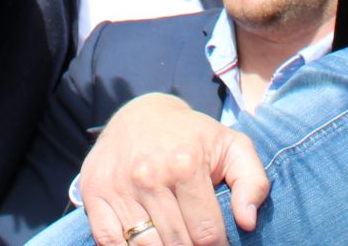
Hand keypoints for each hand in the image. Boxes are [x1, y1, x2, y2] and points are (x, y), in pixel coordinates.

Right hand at [78, 93, 268, 244]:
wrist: (140, 115)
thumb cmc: (193, 137)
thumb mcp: (232, 147)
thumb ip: (253, 183)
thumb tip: (247, 222)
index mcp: (185, 165)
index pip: (206, 234)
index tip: (217, 242)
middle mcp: (149, 176)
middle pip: (176, 244)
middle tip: (194, 240)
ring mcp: (119, 187)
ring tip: (173, 238)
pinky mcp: (94, 194)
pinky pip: (110, 242)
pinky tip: (145, 240)